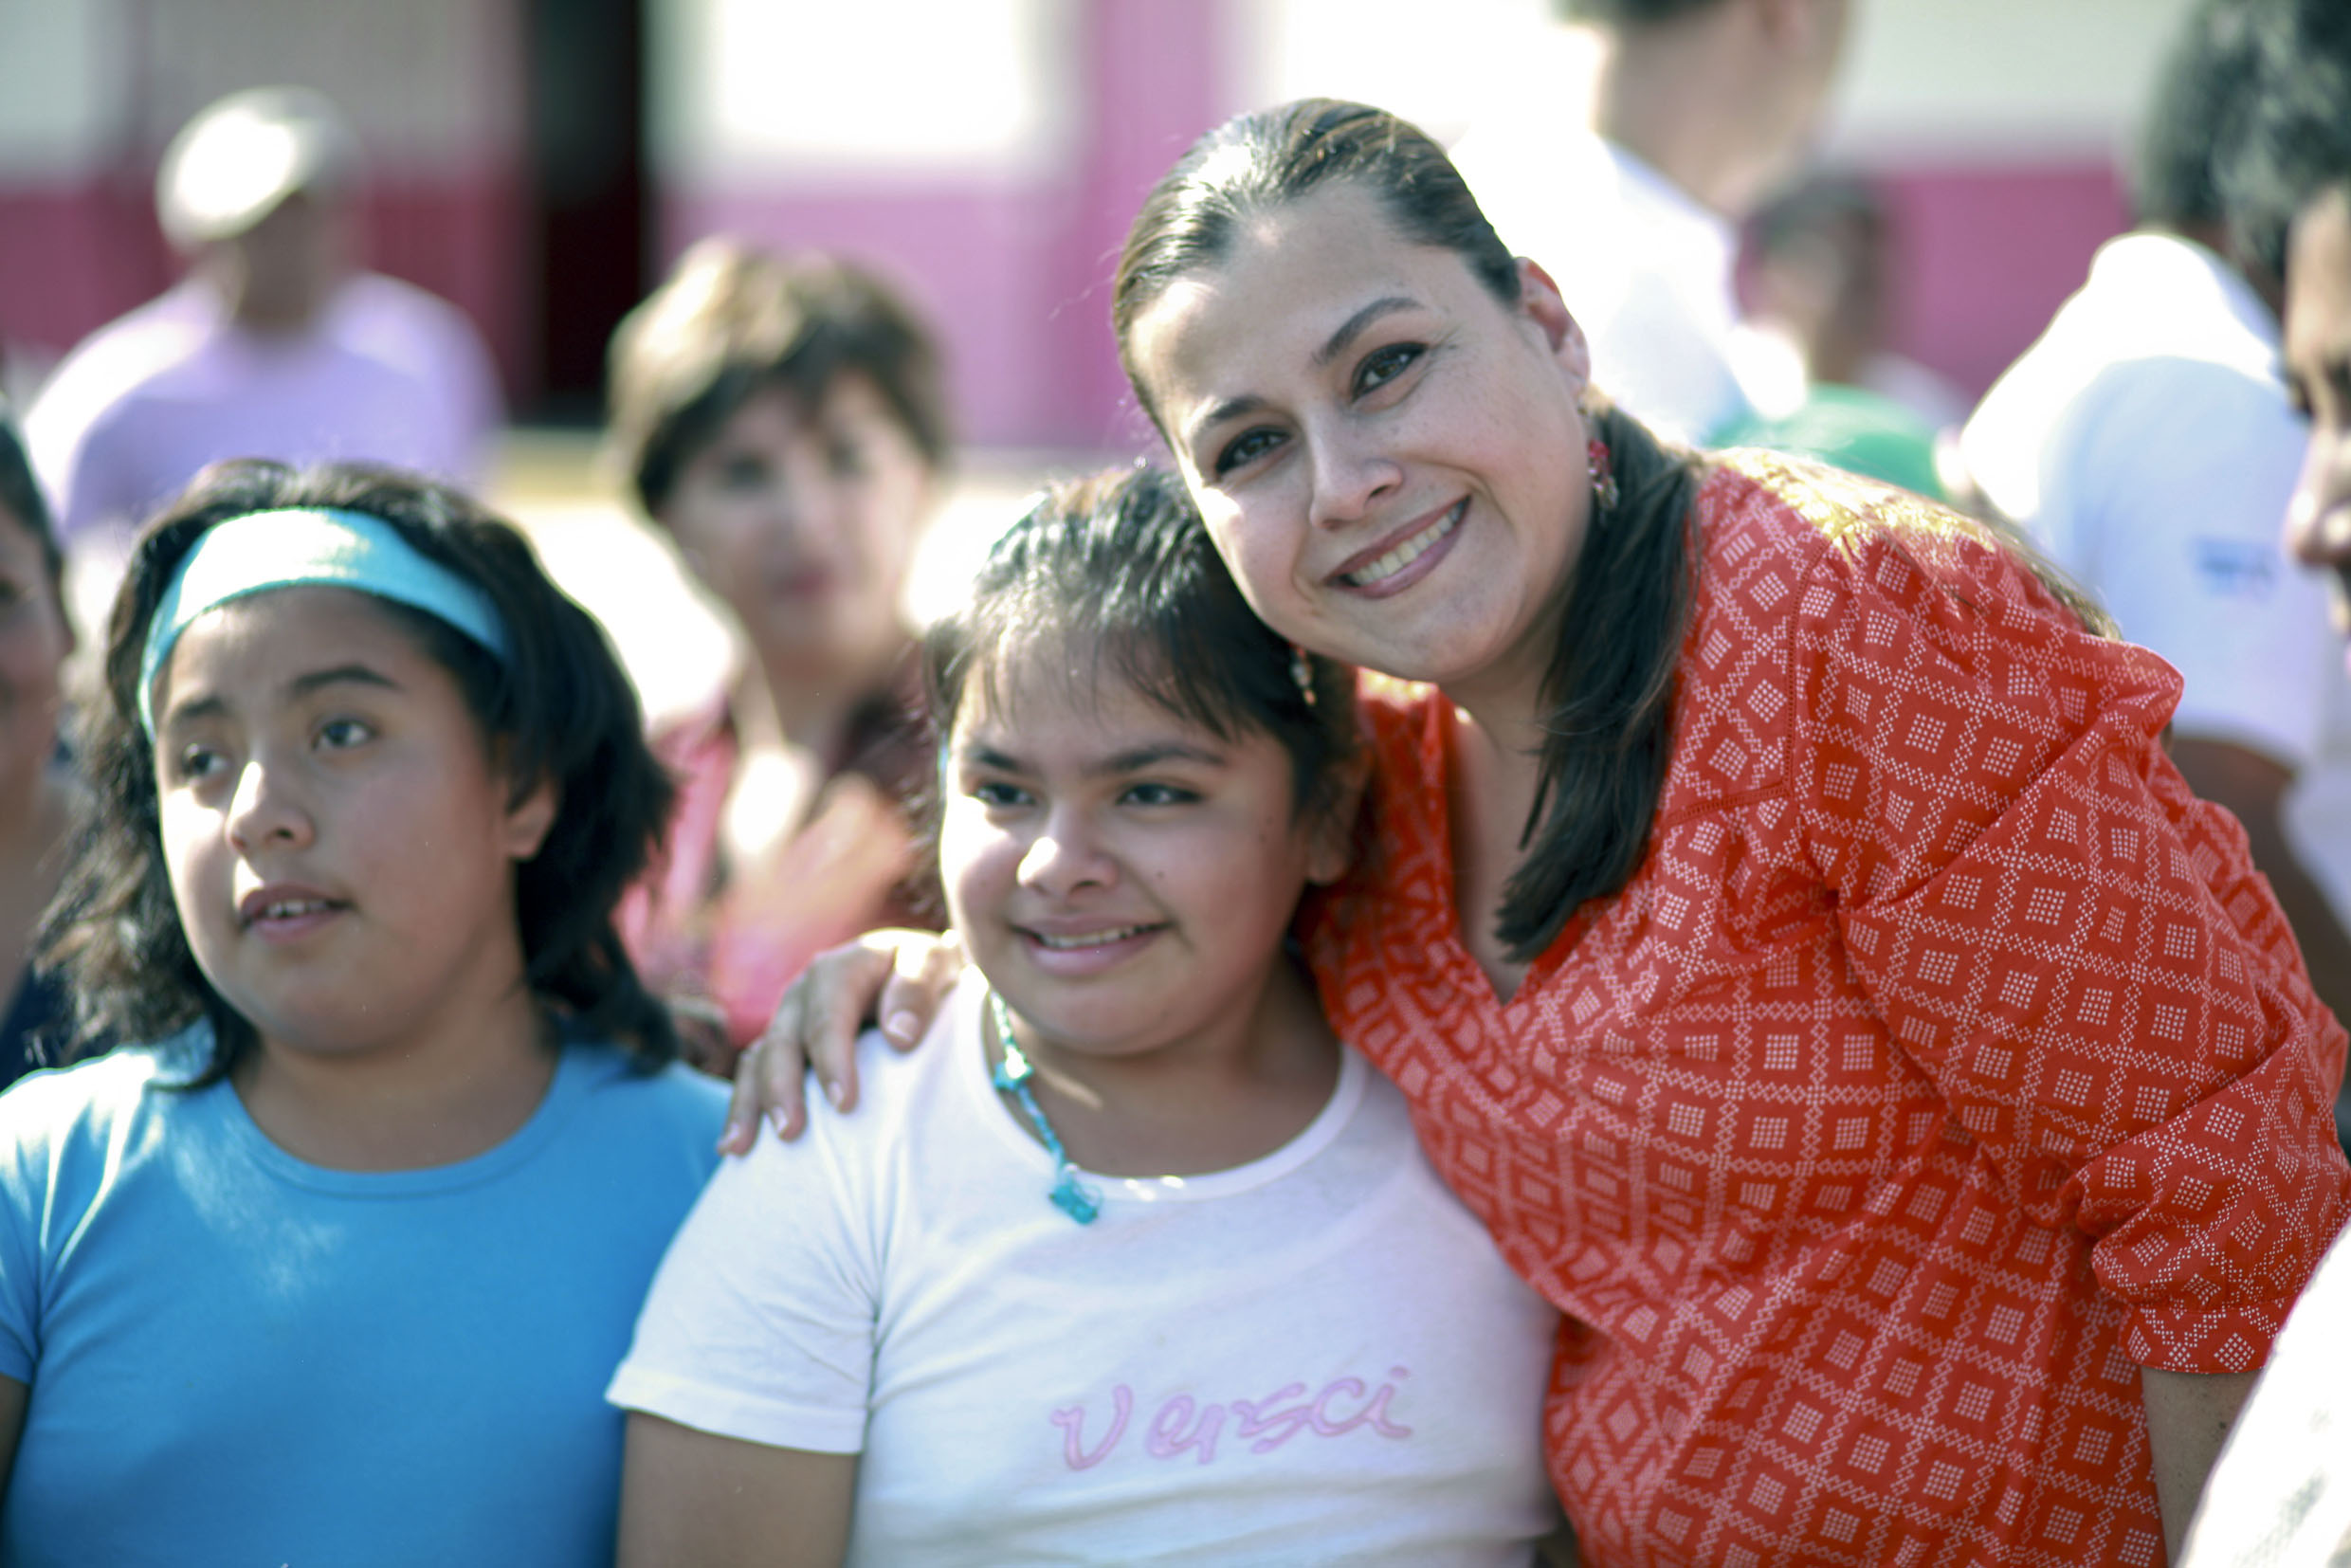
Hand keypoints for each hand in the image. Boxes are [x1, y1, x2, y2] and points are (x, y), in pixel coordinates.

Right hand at [719, 928, 963, 1153]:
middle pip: (783, 1041)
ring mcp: (788, 1022)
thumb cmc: (929, 975)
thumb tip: (899, 1037)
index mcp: (841, 969)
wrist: (917, 975)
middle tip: (791, 1132)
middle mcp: (805, 994)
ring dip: (751, 1103)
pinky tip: (734, 1147)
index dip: (832, 1059)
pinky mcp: (782, 1048)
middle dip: (782, 1088)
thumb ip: (918, 990)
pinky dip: (741, 1109)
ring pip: (758, 1060)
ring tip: (742, 1147)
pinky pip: (751, 1076)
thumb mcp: (937, 964)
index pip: (829, 1017)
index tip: (844, 1104)